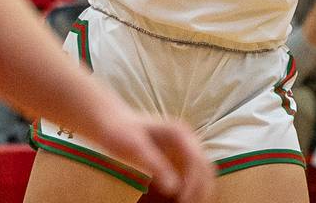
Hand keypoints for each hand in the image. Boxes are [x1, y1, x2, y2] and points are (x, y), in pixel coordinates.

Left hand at [97, 111, 214, 202]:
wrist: (110, 122)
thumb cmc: (120, 132)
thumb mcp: (135, 149)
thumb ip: (155, 165)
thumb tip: (174, 188)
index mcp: (179, 133)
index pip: (197, 161)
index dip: (194, 183)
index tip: (182, 200)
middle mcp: (185, 138)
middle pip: (205, 167)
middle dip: (201, 189)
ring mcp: (183, 146)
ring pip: (202, 171)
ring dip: (199, 189)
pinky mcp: (176, 154)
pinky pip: (191, 173)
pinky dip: (190, 187)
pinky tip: (178, 198)